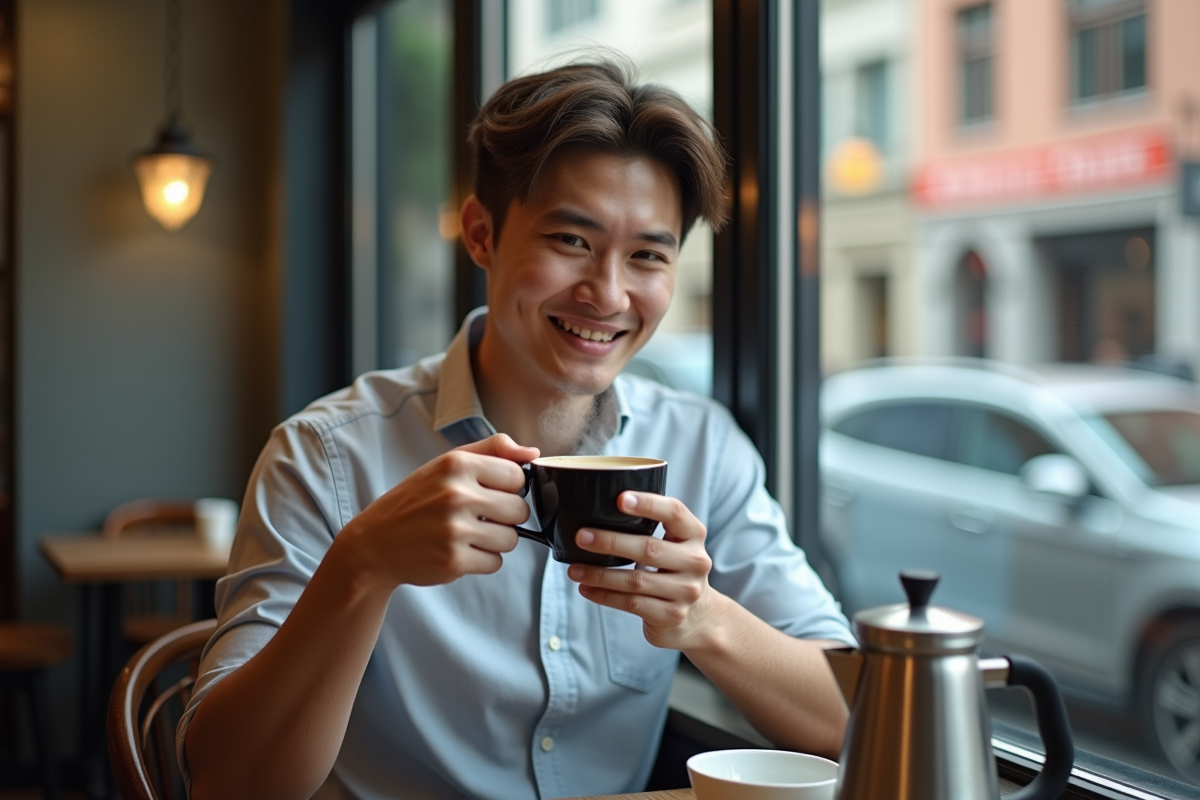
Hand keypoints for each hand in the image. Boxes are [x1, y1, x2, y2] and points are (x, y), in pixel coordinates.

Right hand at [337, 434, 538, 588]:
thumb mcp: (447, 464)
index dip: (508, 488)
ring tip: (468, 534)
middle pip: (520, 509)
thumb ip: (492, 451)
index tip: (489, 492)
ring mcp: (455, 530)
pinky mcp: (454, 561)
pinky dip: (482, 559)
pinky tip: (459, 550)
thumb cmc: (416, 500)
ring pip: (511, 539)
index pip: (517, 476)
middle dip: (504, 516)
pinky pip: (495, 562)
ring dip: (495, 540)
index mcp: (457, 465)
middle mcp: (456, 495)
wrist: (375, 543)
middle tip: (479, 516)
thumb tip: (534, 454)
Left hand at [566, 492, 718, 650]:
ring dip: (600, 574)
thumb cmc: (674, 570)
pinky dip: (604, 596)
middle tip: (582, 537)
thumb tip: (599, 511)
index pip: (674, 512)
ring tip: (574, 569)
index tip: (620, 499)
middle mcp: (695, 561)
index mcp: (694, 534)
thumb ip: (650, 527)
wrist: (699, 616)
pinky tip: (587, 588)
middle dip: (610, 542)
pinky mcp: (671, 615)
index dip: (648, 504)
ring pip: (635, 581)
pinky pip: (631, 604)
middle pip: (648, 548)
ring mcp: (685, 591)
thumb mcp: (675, 544)